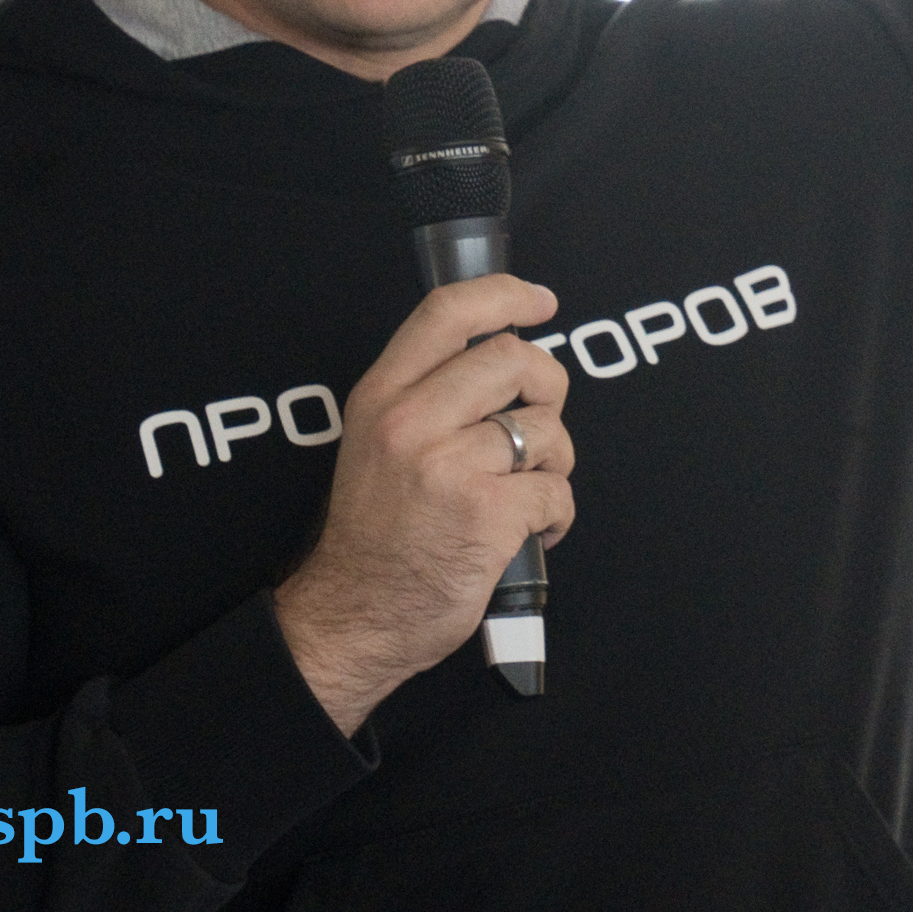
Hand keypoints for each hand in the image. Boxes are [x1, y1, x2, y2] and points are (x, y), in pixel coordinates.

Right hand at [274, 275, 573, 734]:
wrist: (355, 617)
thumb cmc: (377, 534)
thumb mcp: (376, 443)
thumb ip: (427, 395)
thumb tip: (503, 356)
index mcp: (382, 396)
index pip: (447, 313)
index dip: (505, 294)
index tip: (540, 301)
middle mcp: (411, 421)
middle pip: (513, 358)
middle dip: (548, 386)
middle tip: (540, 422)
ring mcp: (450, 465)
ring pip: (546, 428)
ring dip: (554, 461)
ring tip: (528, 490)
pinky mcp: (487, 512)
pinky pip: (556, 490)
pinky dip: (558, 513)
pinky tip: (532, 531)